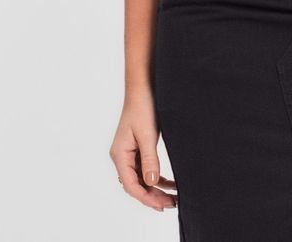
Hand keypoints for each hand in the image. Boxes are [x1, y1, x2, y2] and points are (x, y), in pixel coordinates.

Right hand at [109, 87, 176, 211]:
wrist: (143, 86)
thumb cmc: (142, 106)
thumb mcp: (148, 134)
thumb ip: (149, 159)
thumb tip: (151, 182)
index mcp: (119, 154)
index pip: (131, 184)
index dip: (146, 197)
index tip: (162, 205)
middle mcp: (121, 156)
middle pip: (135, 184)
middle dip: (152, 196)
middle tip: (171, 204)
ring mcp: (128, 152)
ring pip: (141, 178)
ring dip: (155, 188)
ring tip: (172, 198)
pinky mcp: (137, 147)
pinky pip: (144, 168)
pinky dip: (155, 177)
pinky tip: (167, 183)